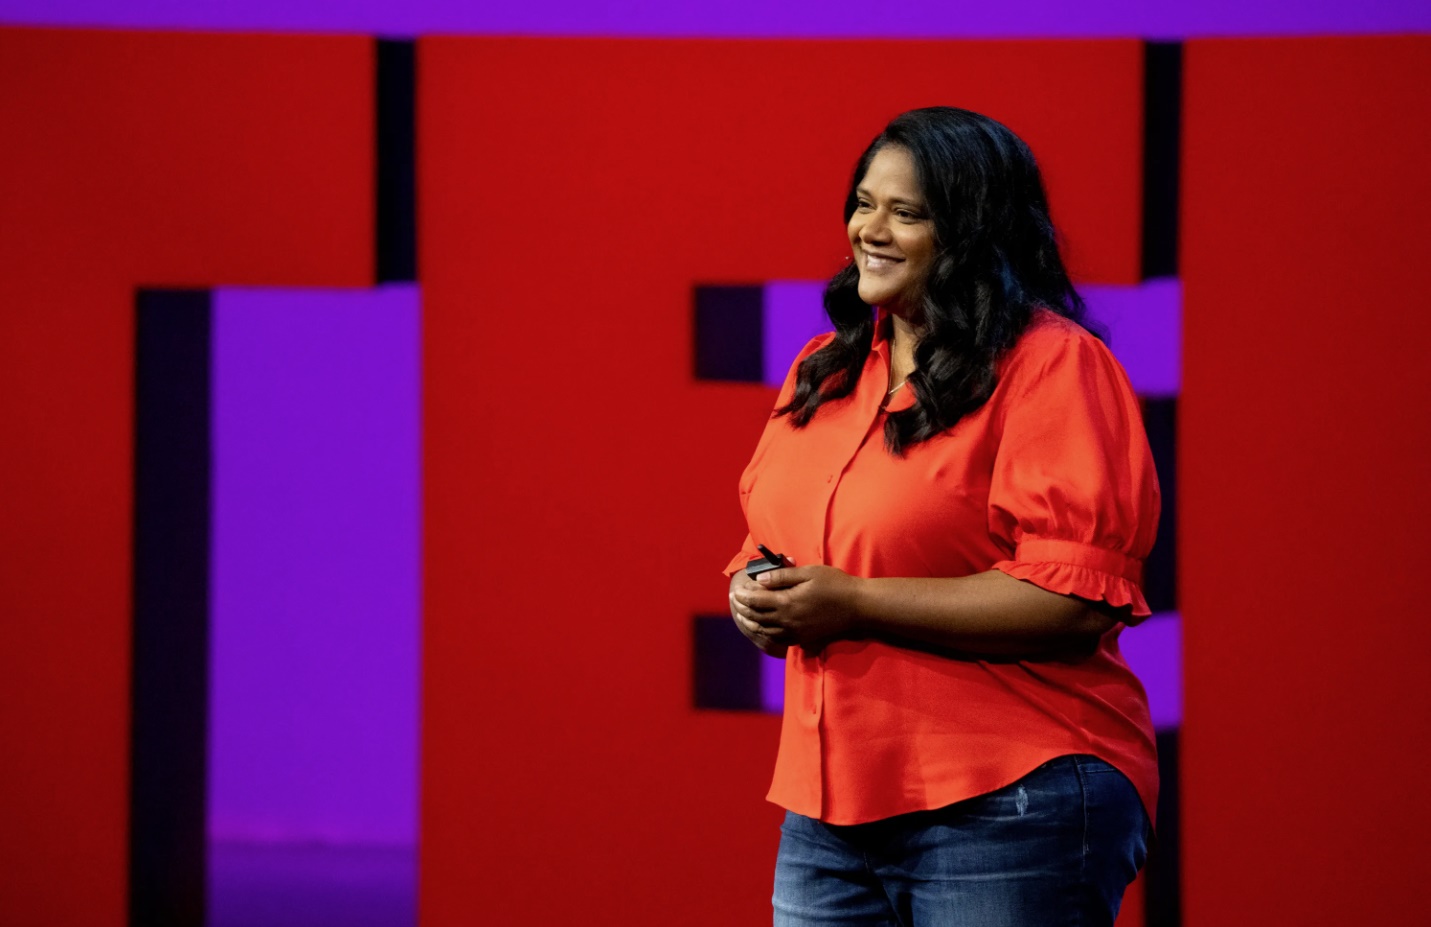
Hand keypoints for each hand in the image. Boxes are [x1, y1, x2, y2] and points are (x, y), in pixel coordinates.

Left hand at [730, 564, 862, 649]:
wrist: (857, 607)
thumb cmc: (834, 585)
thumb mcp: (808, 573)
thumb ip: (782, 577)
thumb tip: (760, 579)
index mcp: (787, 603)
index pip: (756, 601)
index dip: (744, 596)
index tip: (736, 591)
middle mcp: (787, 621)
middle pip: (758, 617)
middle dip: (744, 609)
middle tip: (736, 602)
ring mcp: (796, 632)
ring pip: (766, 631)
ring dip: (752, 623)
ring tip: (744, 617)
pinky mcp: (803, 639)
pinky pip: (779, 639)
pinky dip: (767, 633)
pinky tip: (765, 628)